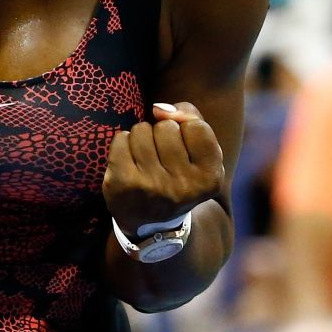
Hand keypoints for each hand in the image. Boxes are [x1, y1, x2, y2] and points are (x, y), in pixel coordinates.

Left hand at [102, 102, 223, 238]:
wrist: (152, 223)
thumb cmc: (179, 175)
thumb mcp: (200, 152)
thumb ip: (192, 119)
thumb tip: (159, 108)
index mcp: (210, 178)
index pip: (196, 126)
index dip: (186, 130)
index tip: (183, 150)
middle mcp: (183, 187)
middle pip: (167, 127)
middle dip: (162, 134)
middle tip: (162, 159)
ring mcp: (152, 187)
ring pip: (142, 129)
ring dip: (142, 137)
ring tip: (146, 160)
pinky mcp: (123, 184)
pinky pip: (121, 138)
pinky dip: (123, 143)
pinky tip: (129, 162)